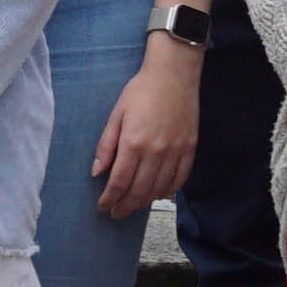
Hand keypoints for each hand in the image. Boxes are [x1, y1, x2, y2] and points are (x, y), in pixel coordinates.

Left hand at [91, 38, 203, 219]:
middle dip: (124, 206)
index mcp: (133, 142)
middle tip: (115, 213)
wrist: (174, 73)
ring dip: (143, 202)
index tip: (103, 206)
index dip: (109, 199)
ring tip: (133, 205)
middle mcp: (155, 152)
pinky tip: (157, 193)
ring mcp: (175, 152)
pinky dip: (167, 191)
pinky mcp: (189, 149)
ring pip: (158, 189)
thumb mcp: (116, 114)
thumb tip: (97, 172)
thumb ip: (106, 145)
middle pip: (138, 191)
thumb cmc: (142, 90)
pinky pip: (179, 180)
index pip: (118, 182)